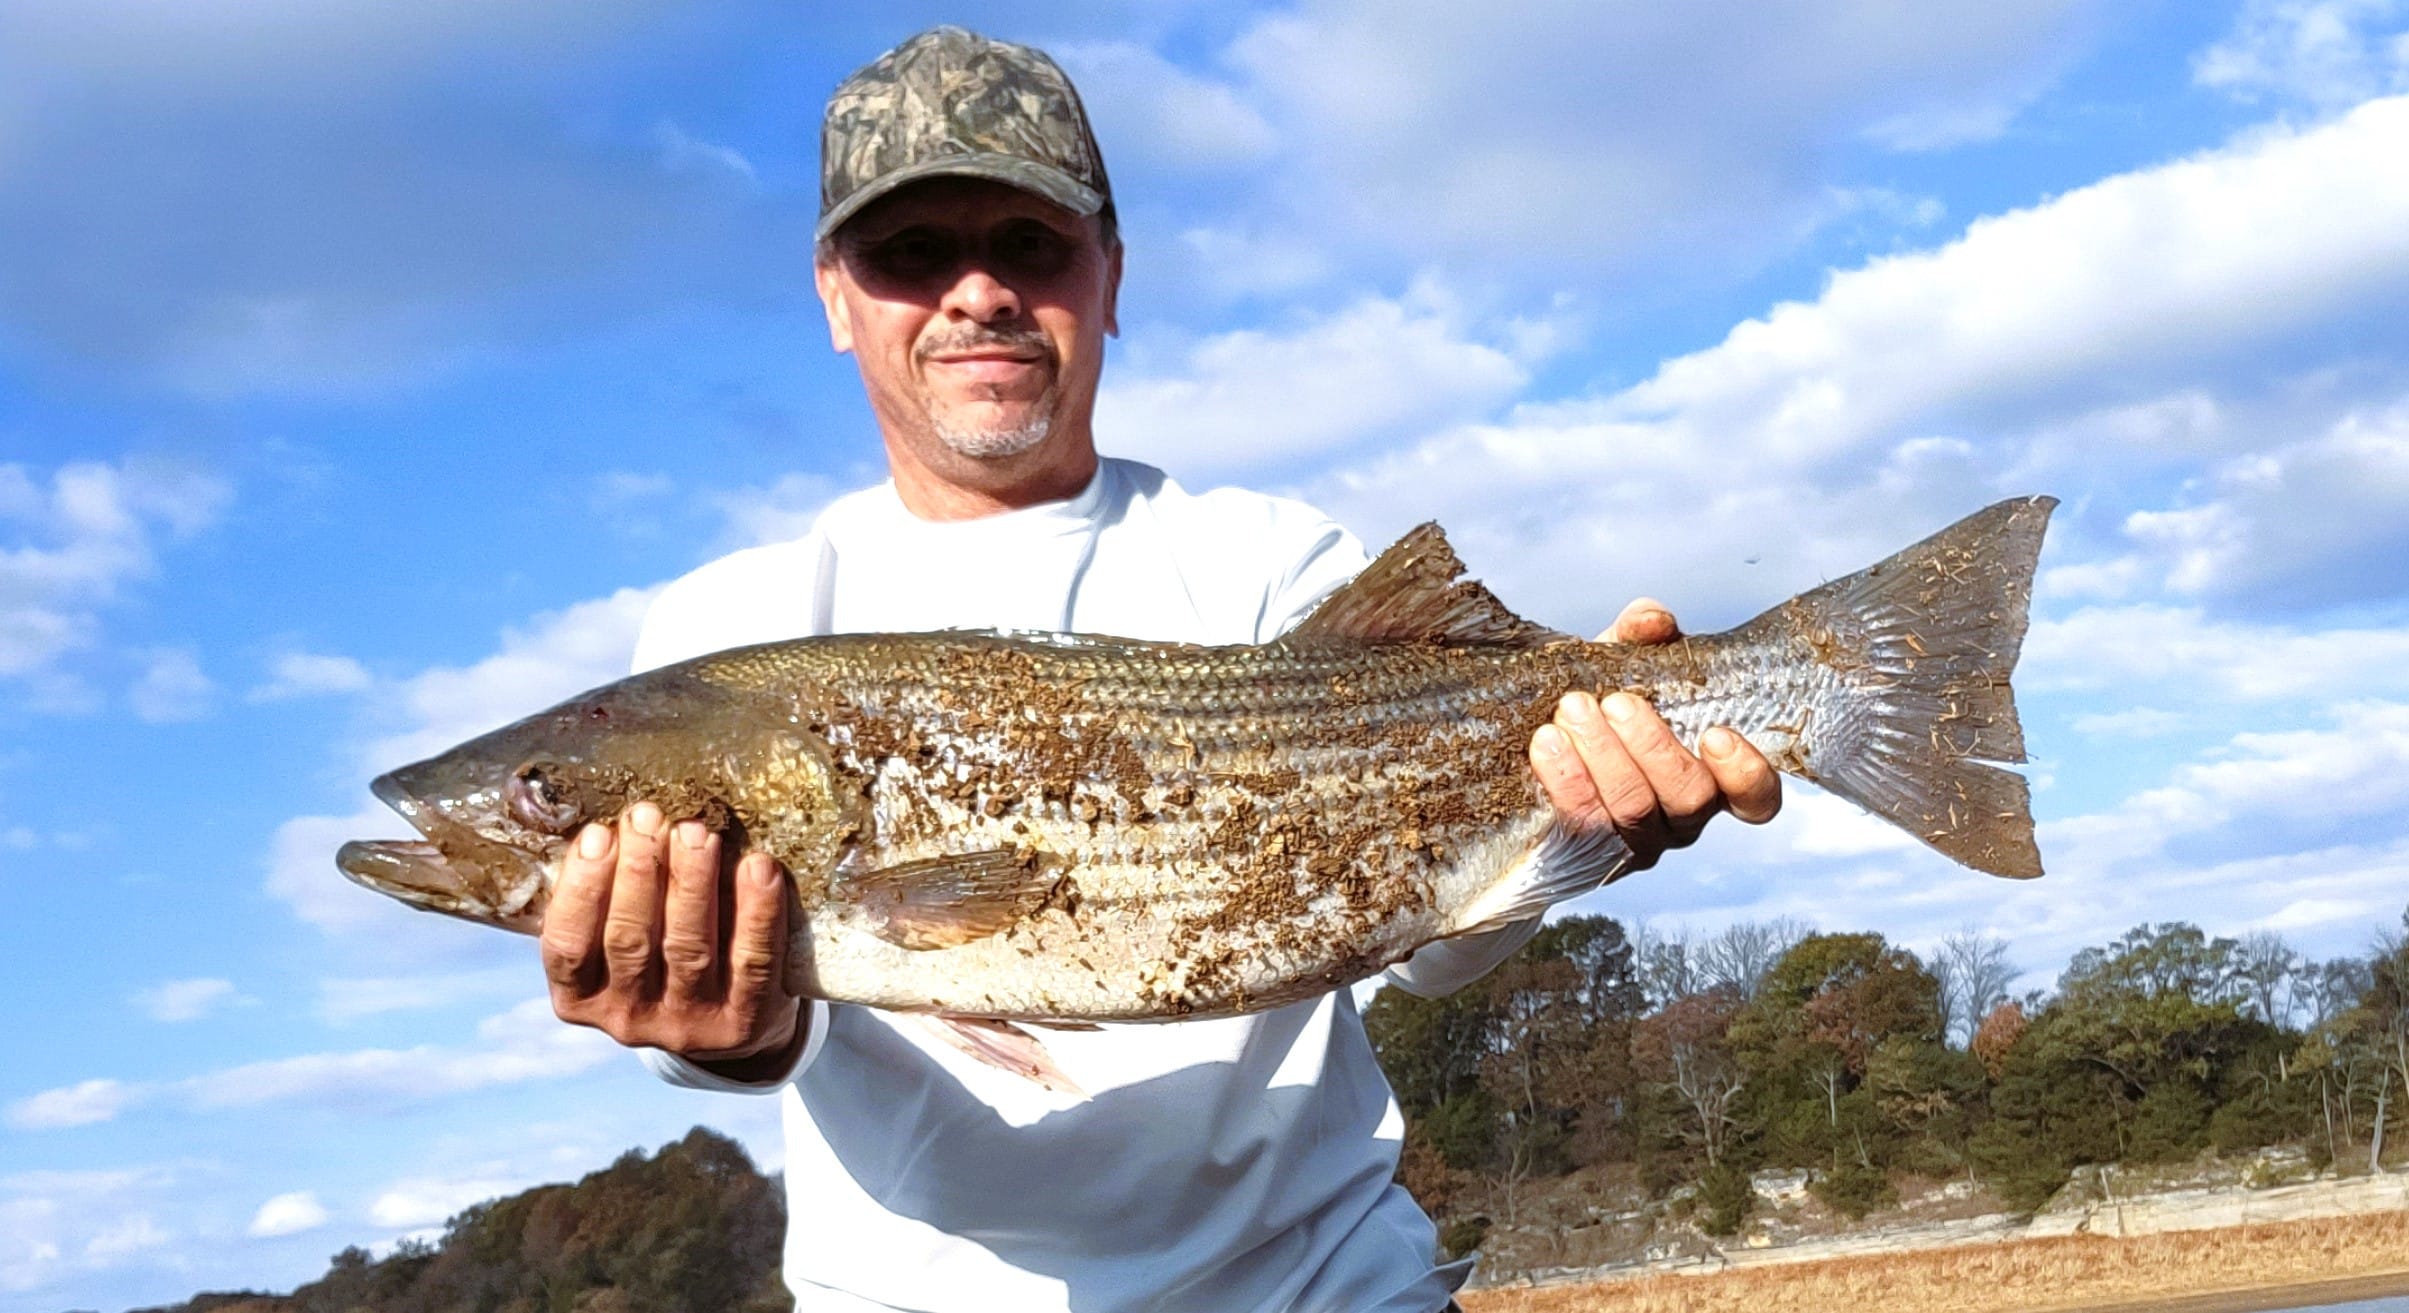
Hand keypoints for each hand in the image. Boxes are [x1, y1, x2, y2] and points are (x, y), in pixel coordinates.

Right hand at [539, 801, 802, 1071]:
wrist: (736, 1017)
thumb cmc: (664, 952)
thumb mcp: (619, 936)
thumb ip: (607, 893)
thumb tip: (608, 818)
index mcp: (582, 997)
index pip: (568, 947)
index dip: (581, 889)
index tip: (597, 833)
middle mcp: (629, 1018)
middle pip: (629, 940)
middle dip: (639, 871)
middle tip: (649, 817)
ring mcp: (688, 1024)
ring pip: (688, 948)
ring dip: (692, 883)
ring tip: (696, 832)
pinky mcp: (745, 1022)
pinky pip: (753, 962)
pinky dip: (757, 912)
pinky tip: (759, 867)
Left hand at [1528, 598, 1781, 870]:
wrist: (1525, 746)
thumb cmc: (1592, 703)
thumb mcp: (1617, 663)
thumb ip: (1640, 635)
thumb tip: (1654, 620)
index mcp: (1708, 775)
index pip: (1756, 798)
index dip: (1747, 775)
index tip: (1716, 734)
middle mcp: (1681, 817)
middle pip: (1689, 796)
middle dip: (1652, 745)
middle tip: (1616, 701)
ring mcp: (1638, 842)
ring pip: (1635, 809)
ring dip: (1604, 755)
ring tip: (1573, 710)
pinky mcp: (1589, 854)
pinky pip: (1584, 825)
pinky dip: (1567, 778)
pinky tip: (1547, 743)